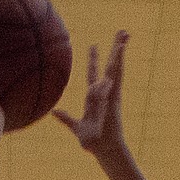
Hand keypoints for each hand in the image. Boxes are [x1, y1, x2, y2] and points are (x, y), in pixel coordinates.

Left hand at [54, 31, 127, 157]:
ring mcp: (112, 92)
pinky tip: (121, 48)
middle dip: (114, 49)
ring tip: (125, 33)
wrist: (103, 148)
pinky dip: (119, 61)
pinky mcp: (115, 94)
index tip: (93, 45)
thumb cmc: (92, 141)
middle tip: (121, 32)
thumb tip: (54, 112)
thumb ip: (66, 119)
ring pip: (115, 66)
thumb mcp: (76, 127)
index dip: (93, 60)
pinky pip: (117, 74)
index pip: (93, 74)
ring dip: (120, 49)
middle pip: (109, 65)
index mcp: (95, 97)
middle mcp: (105, 91)